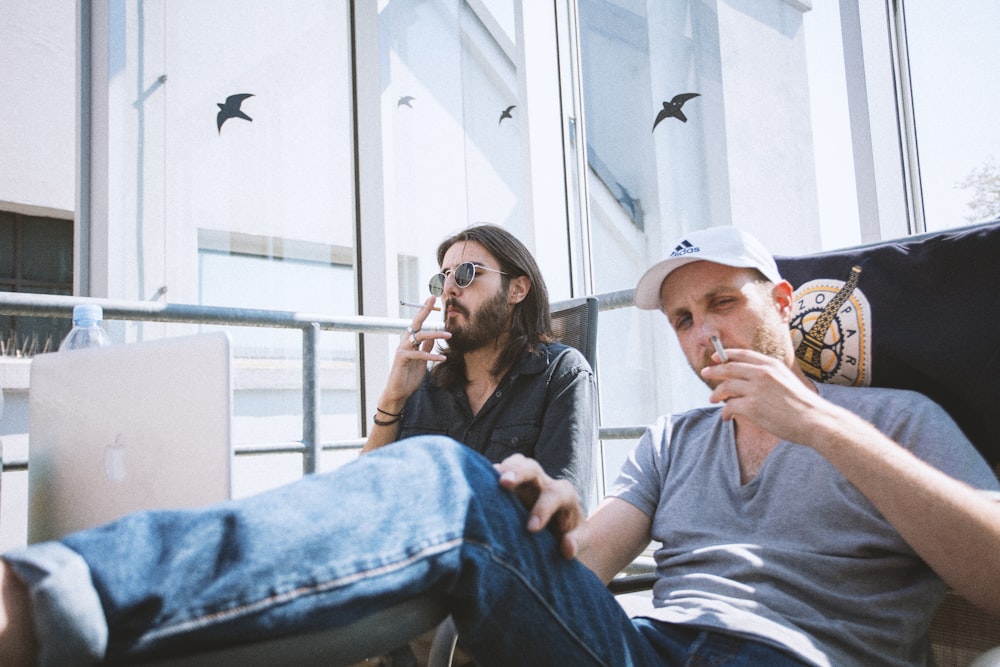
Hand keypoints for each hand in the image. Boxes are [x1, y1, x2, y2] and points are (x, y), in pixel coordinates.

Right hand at [381, 297, 449, 406]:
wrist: (399, 392)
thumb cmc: (409, 376)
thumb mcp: (421, 361)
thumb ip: (426, 349)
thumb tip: (433, 339)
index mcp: (410, 341)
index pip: (418, 323)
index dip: (424, 311)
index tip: (432, 299)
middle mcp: (405, 342)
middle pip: (415, 323)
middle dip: (424, 310)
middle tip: (433, 299)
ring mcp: (402, 349)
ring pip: (419, 336)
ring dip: (435, 335)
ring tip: (449, 335)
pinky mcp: (402, 358)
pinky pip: (419, 354)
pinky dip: (431, 355)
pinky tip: (442, 357)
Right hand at [495, 454, 585, 558]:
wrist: (559, 530)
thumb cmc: (570, 536)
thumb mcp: (581, 540)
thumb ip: (578, 542)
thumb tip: (567, 547)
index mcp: (564, 495)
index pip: (555, 493)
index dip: (544, 509)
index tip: (531, 529)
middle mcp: (543, 483)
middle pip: (532, 468)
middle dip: (518, 472)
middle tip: (504, 482)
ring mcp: (524, 482)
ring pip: (514, 464)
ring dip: (500, 470)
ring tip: (486, 478)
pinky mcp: (509, 486)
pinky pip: (497, 474)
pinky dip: (487, 476)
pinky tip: (475, 484)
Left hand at [700, 348, 825, 444]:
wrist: (814, 420)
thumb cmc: (803, 404)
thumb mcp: (787, 380)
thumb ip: (768, 376)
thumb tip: (747, 378)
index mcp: (771, 365)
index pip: (743, 354)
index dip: (726, 354)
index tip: (715, 357)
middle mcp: (762, 373)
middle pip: (729, 368)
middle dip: (714, 370)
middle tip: (705, 373)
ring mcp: (756, 389)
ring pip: (725, 387)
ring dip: (716, 394)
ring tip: (712, 399)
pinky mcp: (752, 406)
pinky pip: (730, 406)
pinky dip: (725, 412)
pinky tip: (726, 417)